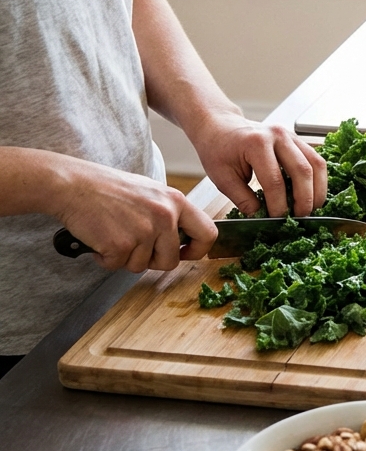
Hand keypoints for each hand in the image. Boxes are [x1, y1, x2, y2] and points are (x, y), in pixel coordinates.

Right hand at [53, 159, 218, 271]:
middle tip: (134, 248)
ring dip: (125, 258)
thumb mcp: (150, 193)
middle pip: (171, 260)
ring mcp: (143, 231)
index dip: (197, 250)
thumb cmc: (107, 188)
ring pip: (141, 266)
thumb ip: (168, 214)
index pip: (208, 233)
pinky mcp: (121, 245)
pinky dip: (105, 258)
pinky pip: (117, 265)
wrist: (72, 185)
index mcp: (176, 201)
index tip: (184, 254)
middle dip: (152, 262)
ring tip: (113, 234)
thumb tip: (181, 240)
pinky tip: (99, 239)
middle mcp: (164, 216)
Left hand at [188, 113, 326, 216]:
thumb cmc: (218, 150)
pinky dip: (317, 179)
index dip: (278, 204)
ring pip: (316, 164)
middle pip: (302, 171)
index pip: (275, 181)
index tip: (277, 219)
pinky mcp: (297, 140)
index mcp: (256, 144)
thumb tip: (262, 218)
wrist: (220, 126)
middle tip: (300, 217)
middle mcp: (278, 136)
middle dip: (304, 199)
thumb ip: (243, 199)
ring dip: (318, 190)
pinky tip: (312, 193)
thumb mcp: (222, 178)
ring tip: (311, 208)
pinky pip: (316, 160)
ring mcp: (291, 136)